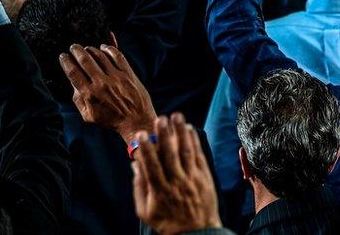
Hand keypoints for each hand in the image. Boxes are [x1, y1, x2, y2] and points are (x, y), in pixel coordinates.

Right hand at [59, 44, 155, 145]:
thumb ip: (78, 100)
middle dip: (77, 51)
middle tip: (74, 47)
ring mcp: (116, 78)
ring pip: (101, 56)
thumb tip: (73, 83)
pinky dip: (110, 49)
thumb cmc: (111, 120)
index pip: (73, 72)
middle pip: (85, 60)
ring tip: (88, 48)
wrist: (136, 121)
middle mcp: (101, 84)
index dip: (66, 62)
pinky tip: (105, 47)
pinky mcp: (128, 74)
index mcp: (89, 94)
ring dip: (92, 49)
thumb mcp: (88, 116)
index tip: (63, 56)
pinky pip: (118, 56)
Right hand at [132, 114, 221, 234]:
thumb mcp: (145, 211)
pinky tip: (190, 130)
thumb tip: (135, 166)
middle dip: (164, 135)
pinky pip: (199, 156)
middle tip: (161, 118)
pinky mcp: (204, 177)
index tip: (141, 134)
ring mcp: (192, 179)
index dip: (146, 149)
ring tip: (177, 116)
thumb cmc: (168, 223)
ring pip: (186, 152)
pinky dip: (194, 142)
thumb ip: (139, 188)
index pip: (151, 166)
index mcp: (160, 191)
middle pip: (170, 155)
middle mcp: (176, 182)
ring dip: (181, 133)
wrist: (196, 232)